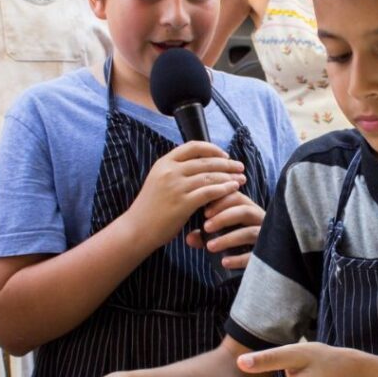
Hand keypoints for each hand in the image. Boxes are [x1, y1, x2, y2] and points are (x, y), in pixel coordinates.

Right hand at [127, 141, 245, 250]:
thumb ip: (175, 172)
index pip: (193, 147)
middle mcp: (170, 171)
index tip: (224, 155)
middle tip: (240, 167)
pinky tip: (234, 189)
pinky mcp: (182, 203)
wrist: (136, 229)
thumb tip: (198, 167)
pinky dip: (224, 189)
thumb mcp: (157, 181)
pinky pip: (209, 192)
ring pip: (210, 175)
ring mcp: (176, 187)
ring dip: (229, 176)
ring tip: (241, 179)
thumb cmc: (149, 209)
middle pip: (205, 161)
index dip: (212, 149)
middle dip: (226, 163)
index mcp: (164, 163)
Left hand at [185, 189, 264, 269]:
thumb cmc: (237, 242)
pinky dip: (239, 258)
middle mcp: (260, 220)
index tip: (205, 212)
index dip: (221, 202)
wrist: (260, 262)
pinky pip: (254, 256)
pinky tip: (224, 262)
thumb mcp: (221, 235)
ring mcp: (266, 237)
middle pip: (245, 211)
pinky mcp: (268, 256)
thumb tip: (189, 238)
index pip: (237, 197)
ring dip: (228, 238)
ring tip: (210, 247)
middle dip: (224, 217)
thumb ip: (204, 235)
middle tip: (205, 227)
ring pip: (250, 232)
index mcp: (249, 210)